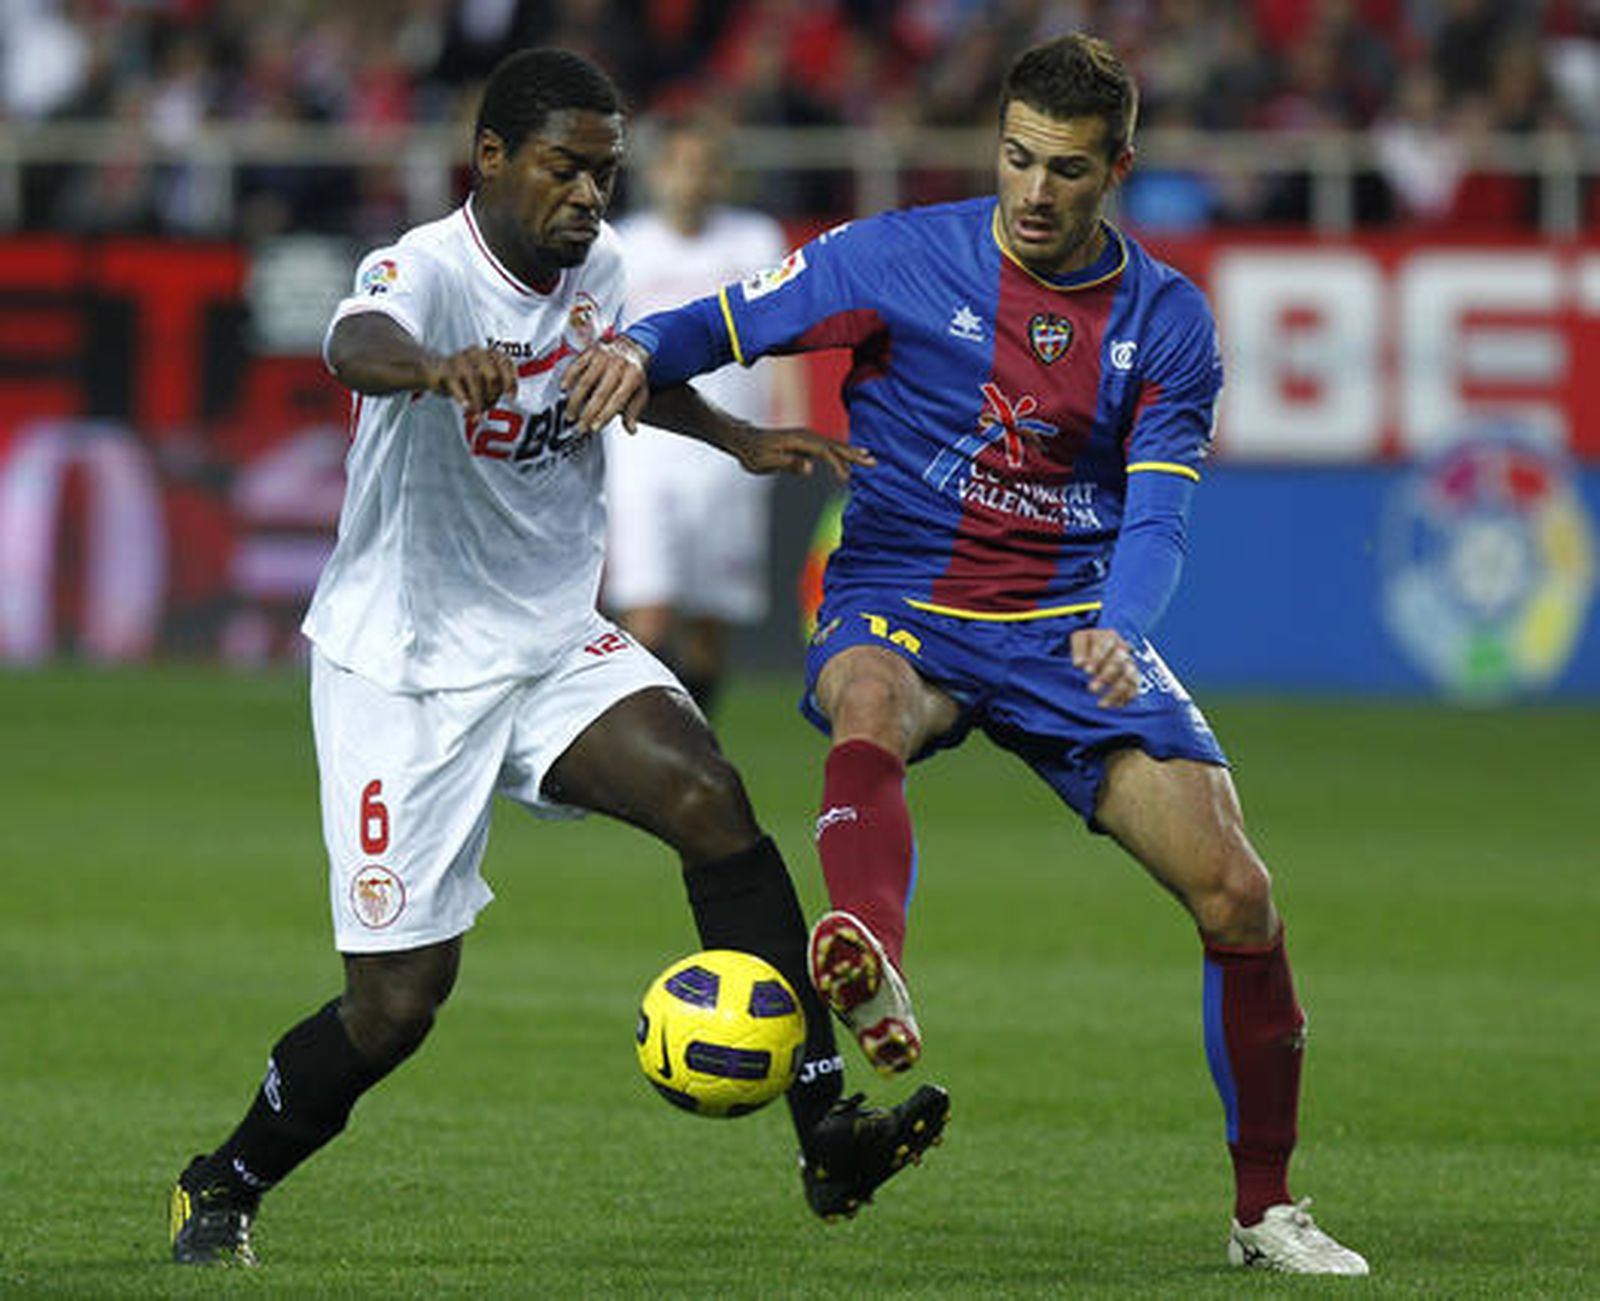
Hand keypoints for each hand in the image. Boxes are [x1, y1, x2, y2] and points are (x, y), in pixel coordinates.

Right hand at [422, 346, 518, 416]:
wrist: (432, 370)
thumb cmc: (464, 378)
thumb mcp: (483, 380)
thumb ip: (496, 387)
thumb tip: (508, 402)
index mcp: (488, 353)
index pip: (506, 363)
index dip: (511, 381)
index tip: (511, 398)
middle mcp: (476, 353)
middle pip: (492, 376)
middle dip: (492, 395)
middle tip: (487, 407)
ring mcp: (460, 361)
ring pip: (475, 382)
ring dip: (478, 402)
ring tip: (475, 414)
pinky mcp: (445, 371)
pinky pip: (457, 386)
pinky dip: (463, 398)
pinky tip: (466, 408)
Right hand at [562, 336, 649, 432]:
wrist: (630, 347)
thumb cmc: (634, 374)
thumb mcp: (640, 391)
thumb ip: (634, 411)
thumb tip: (631, 429)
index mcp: (633, 376)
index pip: (617, 399)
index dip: (604, 415)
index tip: (594, 428)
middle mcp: (618, 365)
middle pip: (600, 393)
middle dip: (588, 413)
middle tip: (580, 427)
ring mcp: (604, 357)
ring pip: (586, 381)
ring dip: (576, 401)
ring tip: (570, 415)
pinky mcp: (591, 351)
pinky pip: (577, 365)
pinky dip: (568, 377)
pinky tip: (564, 389)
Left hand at [725, 424, 875, 480]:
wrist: (744, 439)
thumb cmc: (753, 453)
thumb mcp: (766, 462)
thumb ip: (788, 464)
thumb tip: (809, 468)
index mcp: (799, 441)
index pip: (824, 453)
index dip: (837, 465)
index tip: (846, 479)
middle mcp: (806, 436)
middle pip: (835, 446)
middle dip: (854, 455)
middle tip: (873, 462)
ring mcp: (806, 437)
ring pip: (833, 445)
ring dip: (852, 452)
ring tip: (868, 458)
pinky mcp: (805, 441)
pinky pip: (827, 446)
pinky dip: (841, 451)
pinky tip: (849, 456)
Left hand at [1070, 627, 1140, 708]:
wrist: (1095, 652)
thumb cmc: (1086, 644)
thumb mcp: (1079, 638)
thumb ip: (1079, 647)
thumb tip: (1079, 663)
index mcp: (1111, 637)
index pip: (1108, 644)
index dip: (1098, 657)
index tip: (1086, 670)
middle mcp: (1124, 650)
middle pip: (1120, 662)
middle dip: (1106, 676)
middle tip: (1091, 689)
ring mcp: (1130, 665)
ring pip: (1129, 678)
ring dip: (1116, 692)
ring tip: (1101, 704)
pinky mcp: (1133, 679)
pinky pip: (1134, 690)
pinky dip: (1125, 699)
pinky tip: (1112, 706)